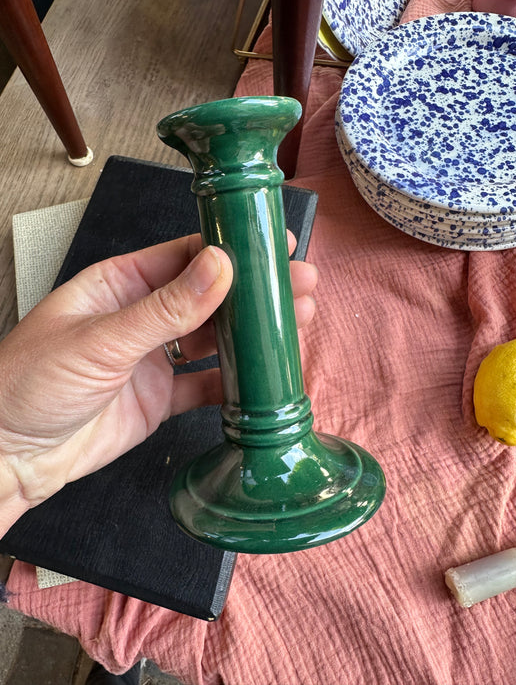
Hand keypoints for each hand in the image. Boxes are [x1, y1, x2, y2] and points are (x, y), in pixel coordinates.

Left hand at [0, 233, 316, 533]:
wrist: (11, 457)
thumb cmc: (32, 383)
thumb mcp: (102, 339)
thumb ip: (165, 308)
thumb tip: (220, 266)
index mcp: (120, 284)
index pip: (184, 255)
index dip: (230, 248)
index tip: (271, 246)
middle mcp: (141, 316)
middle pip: (208, 296)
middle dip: (254, 291)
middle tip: (299, 285)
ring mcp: (153, 358)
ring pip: (213, 338)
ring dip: (252, 333)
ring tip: (296, 322)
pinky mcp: (160, 397)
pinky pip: (206, 385)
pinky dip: (236, 382)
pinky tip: (266, 377)